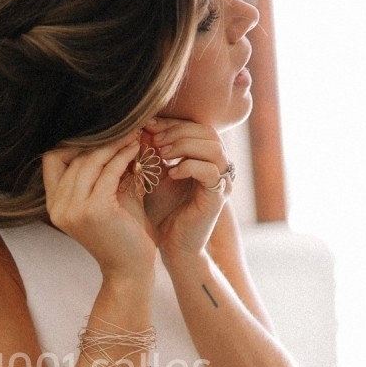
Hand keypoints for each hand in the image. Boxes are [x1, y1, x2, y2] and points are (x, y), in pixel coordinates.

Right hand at [42, 135, 155, 280]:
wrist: (131, 270)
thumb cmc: (123, 234)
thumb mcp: (107, 198)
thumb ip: (102, 171)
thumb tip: (113, 132)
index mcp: (55, 206)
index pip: (52, 160)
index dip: (74, 145)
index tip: (101, 137)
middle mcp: (58, 208)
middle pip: (73, 157)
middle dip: (100, 141)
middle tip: (124, 128)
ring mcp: (73, 210)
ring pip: (89, 161)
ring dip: (113, 145)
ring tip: (132, 137)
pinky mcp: (94, 210)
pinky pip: (107, 172)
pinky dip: (122, 157)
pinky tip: (135, 150)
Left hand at [141, 119, 232, 257]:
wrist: (171, 244)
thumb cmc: (163, 210)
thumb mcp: (155, 174)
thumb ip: (153, 151)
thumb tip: (144, 125)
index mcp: (205, 157)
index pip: (195, 126)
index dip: (172, 123)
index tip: (148, 126)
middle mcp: (218, 166)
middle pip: (207, 131)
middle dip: (177, 131)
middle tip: (154, 139)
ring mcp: (221, 182)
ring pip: (214, 148)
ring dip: (184, 146)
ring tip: (162, 154)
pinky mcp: (218, 197)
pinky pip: (212, 172)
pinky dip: (190, 167)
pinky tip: (171, 173)